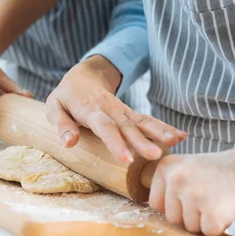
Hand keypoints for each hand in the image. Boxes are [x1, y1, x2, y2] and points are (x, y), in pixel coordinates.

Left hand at [46, 55, 187, 162]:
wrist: (83, 76)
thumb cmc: (66, 97)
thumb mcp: (54, 108)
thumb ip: (61, 125)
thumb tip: (70, 143)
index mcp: (91, 110)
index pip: (105, 128)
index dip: (116, 143)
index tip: (126, 159)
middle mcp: (111, 110)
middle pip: (128, 127)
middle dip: (142, 142)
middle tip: (155, 156)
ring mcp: (124, 112)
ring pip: (143, 122)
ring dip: (160, 132)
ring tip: (176, 142)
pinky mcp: (131, 115)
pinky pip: (149, 121)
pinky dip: (165, 128)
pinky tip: (181, 136)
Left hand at [149, 146, 234, 235]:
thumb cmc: (224, 171)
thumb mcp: (188, 168)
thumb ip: (169, 187)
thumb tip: (153, 216)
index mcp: (167, 167)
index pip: (156, 205)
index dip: (178, 206)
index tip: (196, 191)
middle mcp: (177, 179)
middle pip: (173, 219)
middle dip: (193, 215)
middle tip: (213, 194)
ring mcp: (194, 195)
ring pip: (191, 228)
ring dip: (207, 220)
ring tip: (222, 199)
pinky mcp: (213, 212)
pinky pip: (209, 233)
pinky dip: (222, 226)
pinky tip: (230, 207)